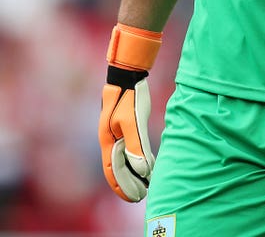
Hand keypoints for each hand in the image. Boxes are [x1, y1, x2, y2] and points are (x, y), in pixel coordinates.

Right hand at [99, 67, 153, 201]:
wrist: (128, 76)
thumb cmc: (129, 97)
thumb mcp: (132, 121)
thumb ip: (136, 146)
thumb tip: (141, 170)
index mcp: (108, 140)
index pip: (112, 171)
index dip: (122, 186)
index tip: (133, 198)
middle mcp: (110, 140)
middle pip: (118, 168)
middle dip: (128, 184)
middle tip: (142, 196)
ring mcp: (117, 134)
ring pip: (124, 160)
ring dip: (134, 174)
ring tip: (146, 186)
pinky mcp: (126, 127)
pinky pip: (130, 150)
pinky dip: (138, 161)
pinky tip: (148, 167)